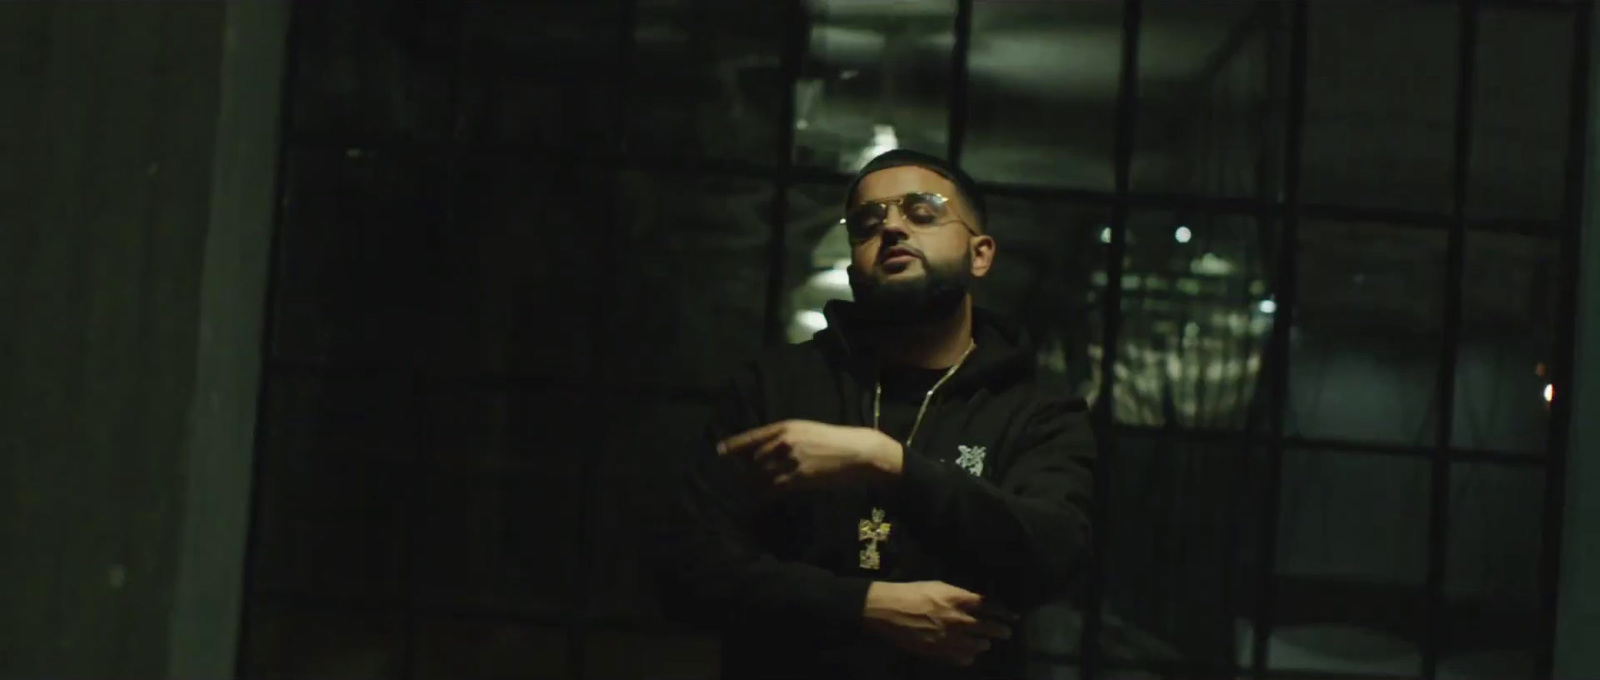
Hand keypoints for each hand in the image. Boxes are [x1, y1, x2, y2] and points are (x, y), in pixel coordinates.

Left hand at [717, 420, 902, 489]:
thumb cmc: (834, 440)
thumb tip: (763, 451)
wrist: (859, 452)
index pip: (751, 437)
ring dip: (750, 485)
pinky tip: (757, 500)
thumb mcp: (807, 431)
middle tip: (731, 480)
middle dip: (741, 471)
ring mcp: (791, 461)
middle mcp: (784, 442)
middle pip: (752, 460)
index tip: (718, 451)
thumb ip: (784, 438)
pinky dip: (763, 495)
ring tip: (741, 492)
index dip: (733, 445)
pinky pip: (773, 489)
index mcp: (786, 427)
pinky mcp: (799, 479)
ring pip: (760, 476)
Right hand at [862, 581, 1018, 666]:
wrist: (887, 609)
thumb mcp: (939, 586)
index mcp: (958, 599)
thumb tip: (976, 602)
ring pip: (978, 645)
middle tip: (1006, 633)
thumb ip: (960, 595)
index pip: (990, 606)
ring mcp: (949, 637)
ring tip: (986, 643)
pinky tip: (968, 655)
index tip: (1014, 617)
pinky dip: (967, 656)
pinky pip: (961, 658)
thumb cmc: (912, 592)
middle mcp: (958, 619)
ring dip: (984, 644)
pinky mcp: (938, 651)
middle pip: (989, 628)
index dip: (1005, 612)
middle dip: (1001, 631)